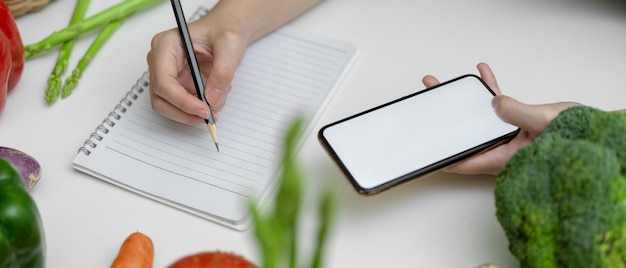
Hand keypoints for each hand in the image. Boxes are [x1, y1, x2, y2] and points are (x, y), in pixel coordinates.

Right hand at [146, 9, 244, 124]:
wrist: (226, 32)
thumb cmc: (223, 30)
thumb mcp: (230, 45)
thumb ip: (223, 71)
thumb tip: (213, 99)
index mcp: (165, 44)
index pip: (164, 81)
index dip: (182, 101)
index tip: (204, 110)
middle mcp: (160, 60)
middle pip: (160, 98)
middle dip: (185, 112)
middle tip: (210, 117)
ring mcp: (165, 74)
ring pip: (167, 106)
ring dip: (190, 114)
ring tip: (216, 104)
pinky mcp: (176, 85)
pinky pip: (180, 106)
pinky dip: (197, 109)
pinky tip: (215, 97)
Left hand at [421, 63, 580, 174]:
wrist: (596, 133)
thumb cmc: (575, 138)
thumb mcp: (542, 124)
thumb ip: (516, 113)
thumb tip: (494, 103)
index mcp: (501, 158)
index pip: (462, 161)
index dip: (440, 156)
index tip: (421, 147)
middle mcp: (500, 149)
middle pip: (462, 136)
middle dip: (442, 120)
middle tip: (427, 102)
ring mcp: (507, 136)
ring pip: (476, 119)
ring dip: (460, 101)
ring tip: (442, 84)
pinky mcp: (516, 123)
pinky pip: (497, 106)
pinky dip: (489, 90)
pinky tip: (481, 73)